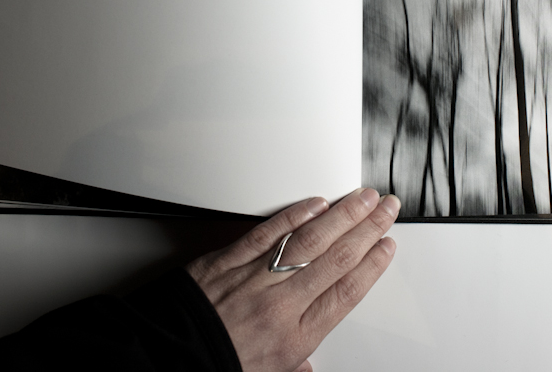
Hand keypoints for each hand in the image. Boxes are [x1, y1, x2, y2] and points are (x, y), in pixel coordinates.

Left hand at [186, 188, 399, 371]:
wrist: (164, 358)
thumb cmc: (214, 365)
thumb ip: (295, 364)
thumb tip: (310, 367)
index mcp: (295, 335)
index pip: (347, 291)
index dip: (372, 264)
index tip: (387, 245)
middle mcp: (281, 304)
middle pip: (337, 259)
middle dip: (368, 229)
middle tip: (386, 210)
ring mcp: (256, 278)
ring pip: (310, 240)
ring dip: (342, 215)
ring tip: (362, 198)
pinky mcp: (229, 259)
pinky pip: (268, 232)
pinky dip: (294, 215)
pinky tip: (315, 202)